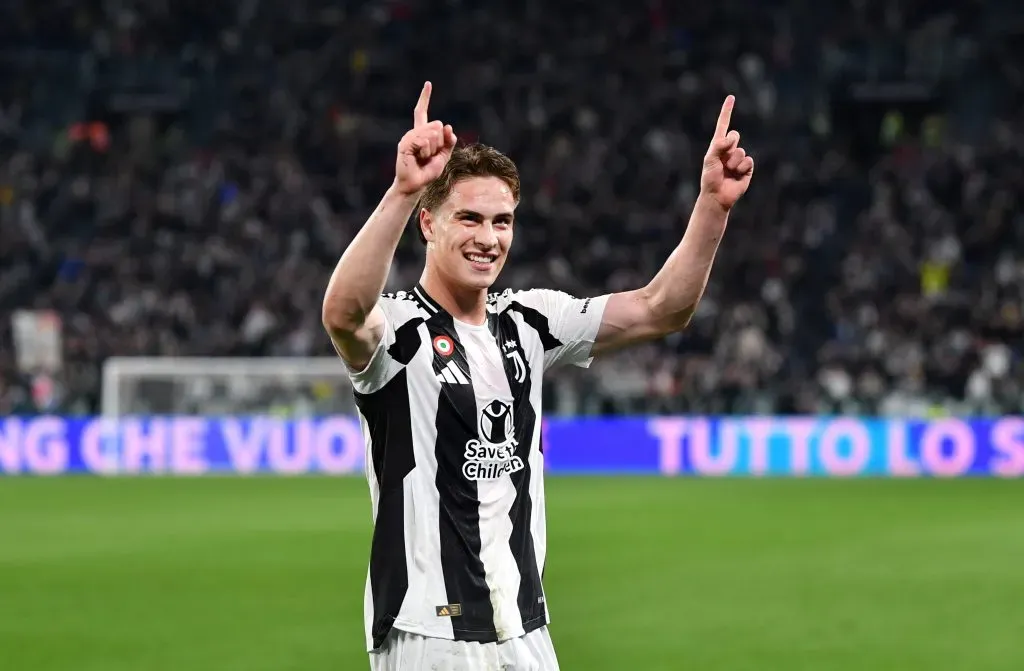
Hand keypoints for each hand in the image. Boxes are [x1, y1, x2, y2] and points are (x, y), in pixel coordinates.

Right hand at [394, 81, 457, 195]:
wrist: (416, 184)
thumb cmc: (428, 172)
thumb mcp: (443, 156)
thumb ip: (448, 142)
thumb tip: (449, 127)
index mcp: (421, 133)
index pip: (421, 112)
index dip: (425, 98)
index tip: (428, 84)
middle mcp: (414, 132)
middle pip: (437, 126)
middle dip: (440, 143)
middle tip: (429, 156)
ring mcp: (409, 137)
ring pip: (432, 134)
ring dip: (433, 149)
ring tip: (423, 158)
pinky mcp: (405, 144)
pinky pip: (423, 141)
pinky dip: (426, 151)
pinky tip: (418, 158)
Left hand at [700, 95, 753, 210]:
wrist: (717, 196)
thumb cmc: (710, 178)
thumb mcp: (710, 159)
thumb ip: (719, 146)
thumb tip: (731, 136)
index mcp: (718, 145)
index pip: (723, 125)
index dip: (727, 111)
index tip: (731, 98)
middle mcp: (729, 150)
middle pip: (735, 135)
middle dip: (729, 145)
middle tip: (723, 159)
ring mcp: (738, 159)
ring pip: (741, 151)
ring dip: (733, 161)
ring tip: (728, 171)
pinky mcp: (747, 168)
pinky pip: (748, 161)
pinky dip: (742, 168)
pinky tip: (736, 175)